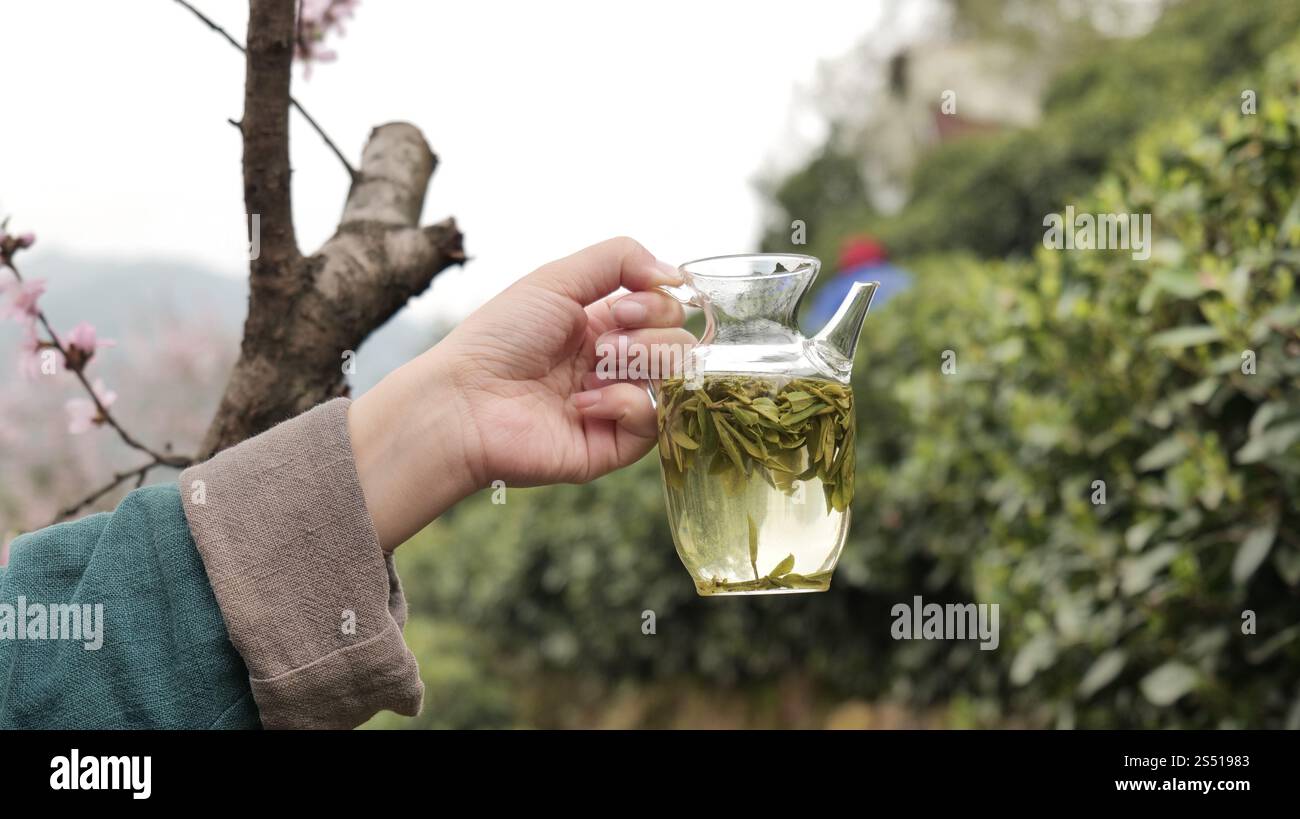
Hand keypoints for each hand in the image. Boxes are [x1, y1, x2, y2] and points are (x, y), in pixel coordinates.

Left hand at [349, 237, 692, 549]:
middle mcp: (614, 365)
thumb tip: (675, 274)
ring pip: (676, 382)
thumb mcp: (557, 279)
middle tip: (605, 344)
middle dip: (652, 336)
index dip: (658, 304)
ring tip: (598, 367)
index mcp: (602, 325)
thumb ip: (618, 260)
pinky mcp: (611, 446)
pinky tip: (583, 404)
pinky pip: (652, 424)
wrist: (464, 399)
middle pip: (680, 345)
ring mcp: (615, 407)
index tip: (623, 308)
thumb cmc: (500, 337)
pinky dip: (625, 405)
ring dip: (643, 364)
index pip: (667, 311)